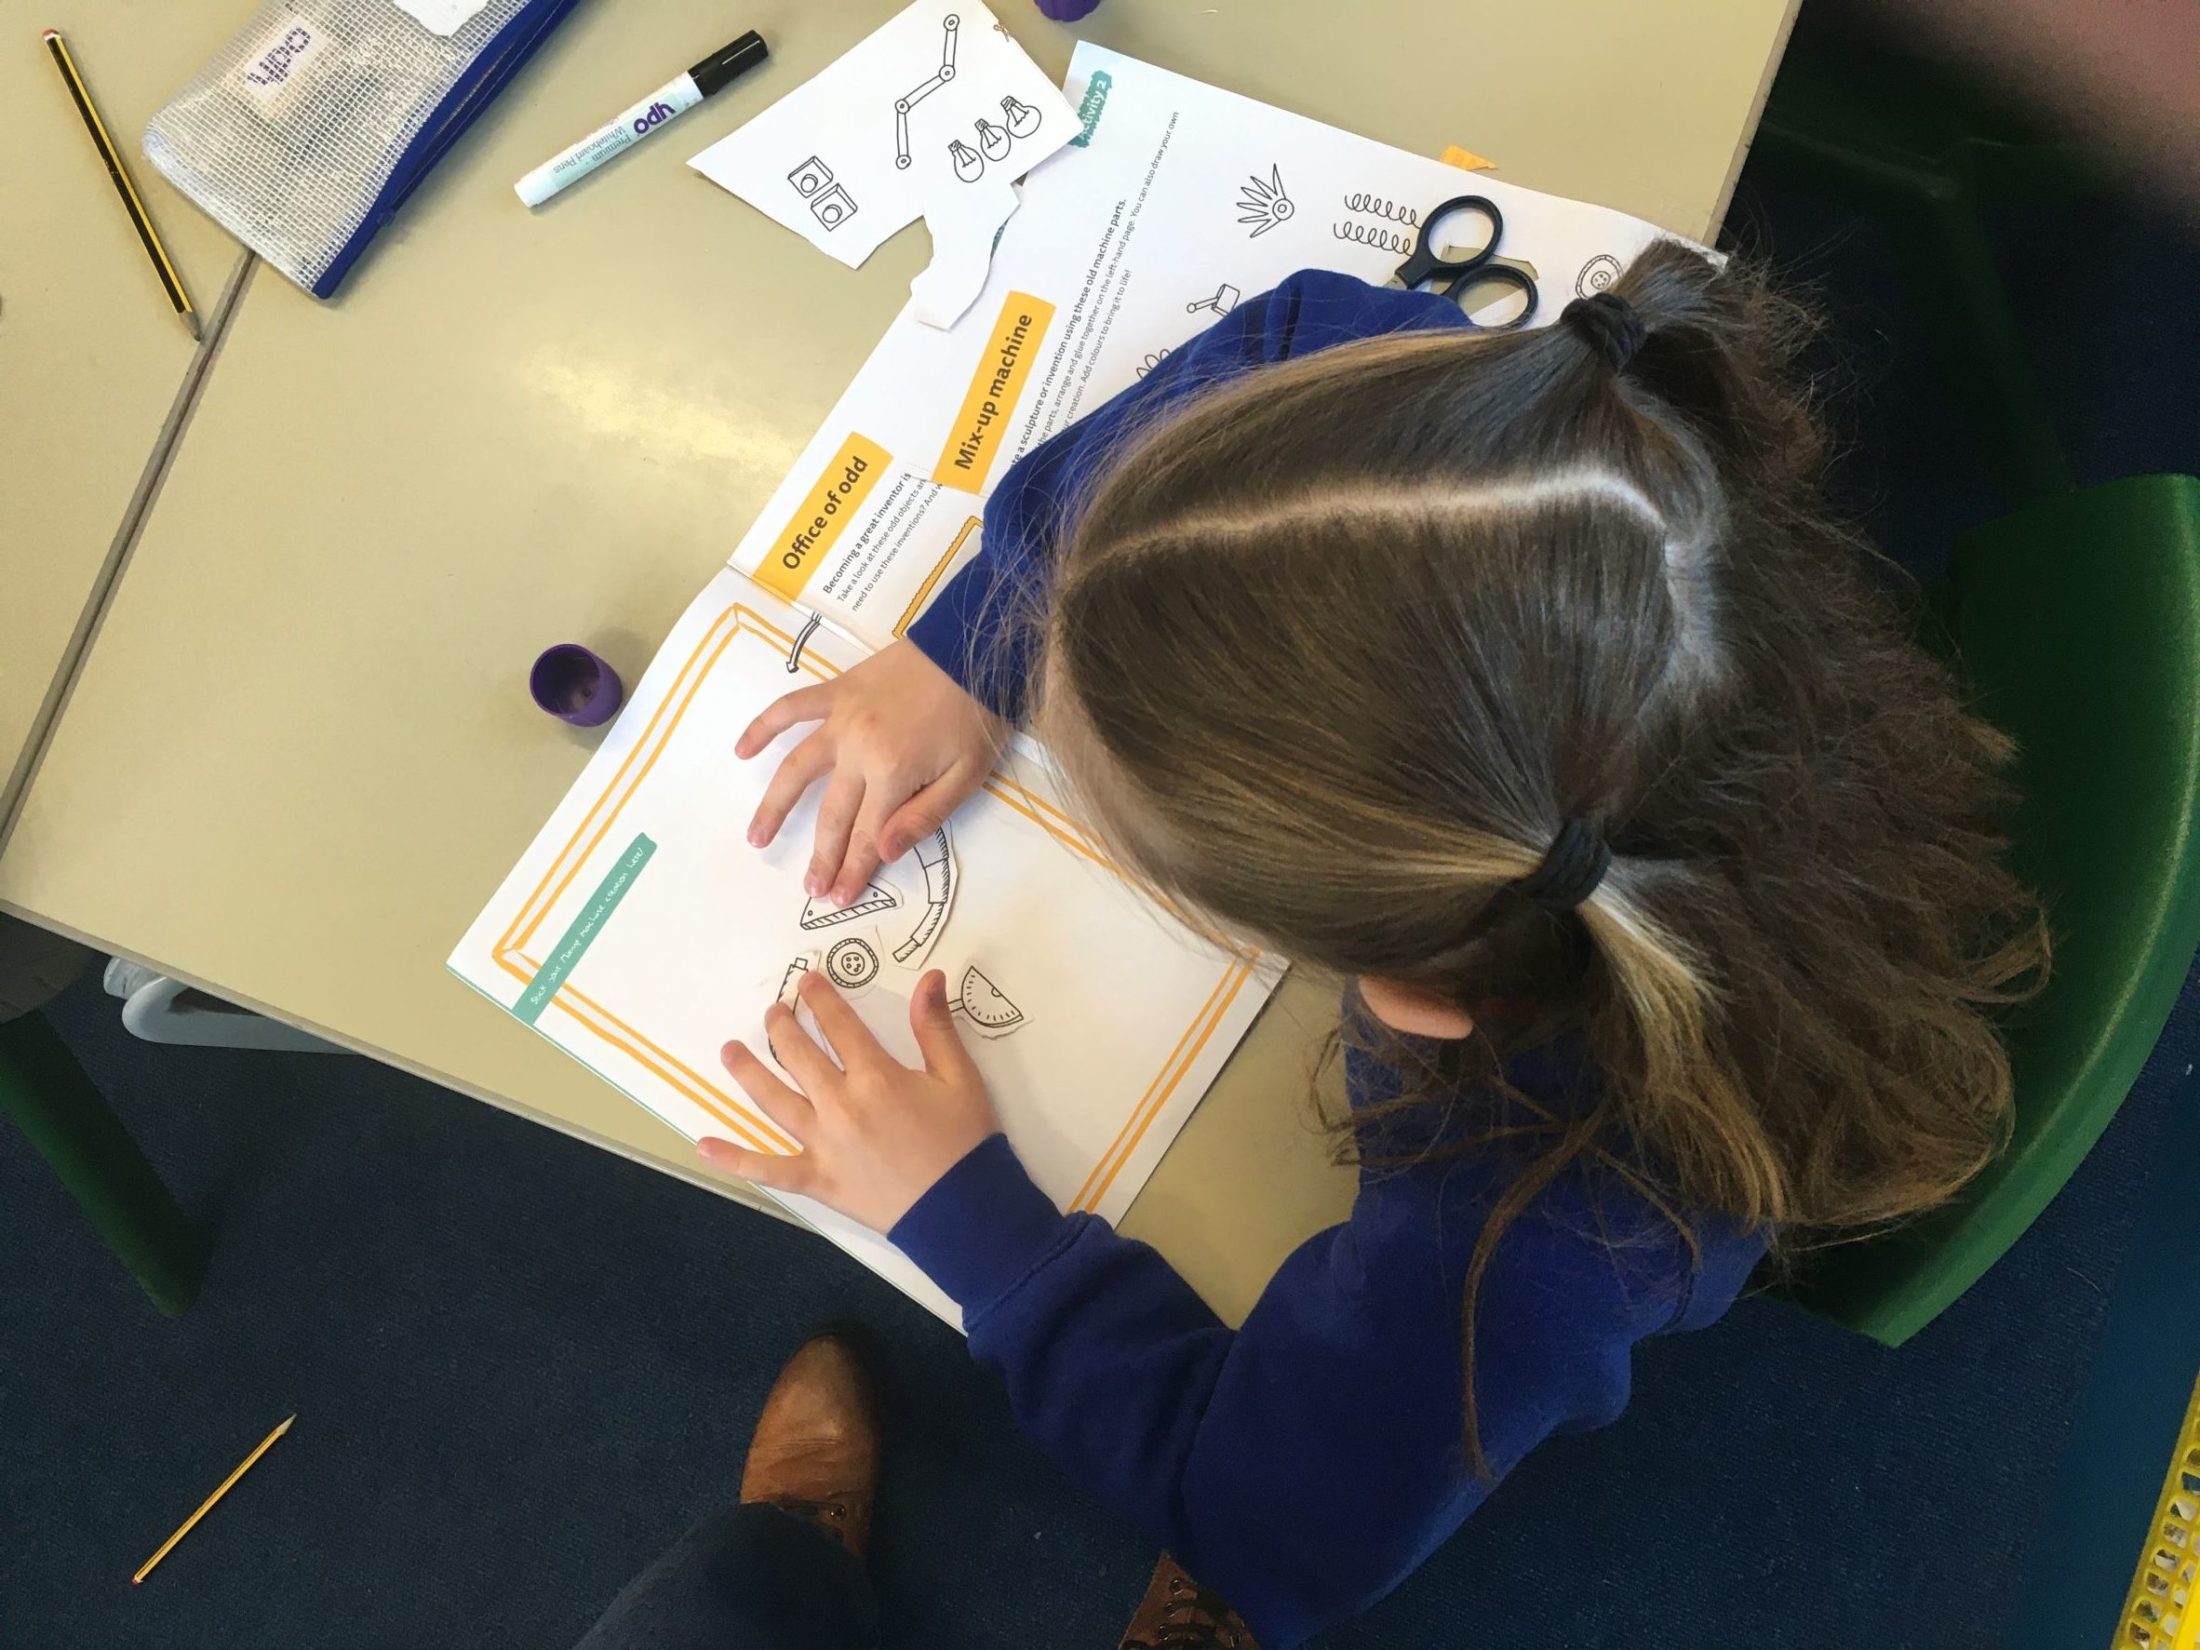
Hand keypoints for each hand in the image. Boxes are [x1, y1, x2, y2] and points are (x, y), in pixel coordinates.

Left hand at [701, 970, 998, 1232]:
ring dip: (748, 1072)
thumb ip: (936, 1027)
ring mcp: (822, 1144)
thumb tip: (930, 977)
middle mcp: (839, 1105)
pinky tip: (704, 1145)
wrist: (961, 1210)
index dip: (821, 999)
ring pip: (773, 1101)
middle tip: (773, 1012)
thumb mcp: (959, 1077)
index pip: (838, 1026)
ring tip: (730, 1051)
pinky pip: (767, 1168)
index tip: (807, 983)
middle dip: (782, 1027)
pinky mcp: (816, 1180)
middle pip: (799, 1056)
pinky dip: (734, 1159)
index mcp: (875, 1077)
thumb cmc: (964, 1141)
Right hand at [738, 640, 1005, 906]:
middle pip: (832, 814)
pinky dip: (763, 728)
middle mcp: (857, 749)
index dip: (852, 870)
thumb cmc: (977, 716)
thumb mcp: (966, 776)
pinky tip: (742, 751)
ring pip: (797, 768)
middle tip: (810, 888)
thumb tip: (883, 853)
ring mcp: (841, 718)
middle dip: (821, 856)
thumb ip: (923, 817)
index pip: (866, 835)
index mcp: (892, 772)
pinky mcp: (837, 691)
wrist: (972, 647)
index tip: (838, 898)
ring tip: (757, 837)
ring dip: (774, 806)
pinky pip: (791, 709)